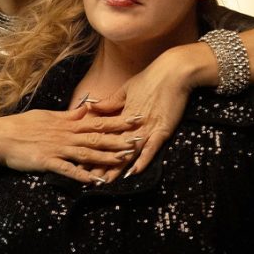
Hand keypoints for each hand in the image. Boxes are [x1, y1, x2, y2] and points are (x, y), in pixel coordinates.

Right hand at [0, 105, 138, 184]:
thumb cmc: (22, 125)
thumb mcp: (48, 115)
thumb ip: (70, 114)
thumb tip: (88, 108)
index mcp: (67, 123)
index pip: (98, 120)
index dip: (119, 120)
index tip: (138, 117)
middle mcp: (65, 134)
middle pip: (97, 136)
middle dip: (120, 138)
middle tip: (141, 139)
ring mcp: (57, 148)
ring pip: (86, 152)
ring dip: (107, 155)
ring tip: (125, 158)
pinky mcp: (47, 161)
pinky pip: (67, 169)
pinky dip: (82, 174)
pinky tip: (95, 180)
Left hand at [88, 47, 195, 178]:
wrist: (175, 73)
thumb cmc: (150, 78)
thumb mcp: (126, 89)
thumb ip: (109, 102)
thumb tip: (90, 107)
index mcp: (121, 113)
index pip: (102, 135)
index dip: (90, 148)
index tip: (79, 160)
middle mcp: (131, 124)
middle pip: (112, 147)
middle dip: (100, 163)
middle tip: (87, 178)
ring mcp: (147, 128)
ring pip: (128, 151)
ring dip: (117, 167)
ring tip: (106, 181)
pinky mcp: (162, 130)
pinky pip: (151, 149)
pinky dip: (143, 160)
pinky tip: (134, 172)